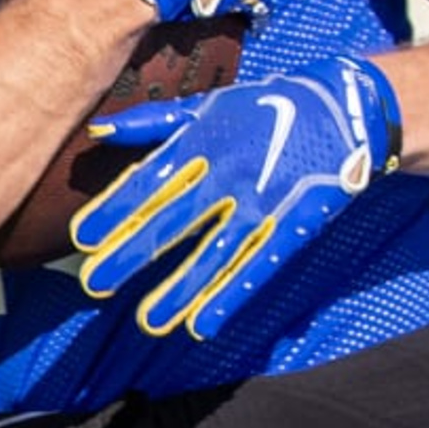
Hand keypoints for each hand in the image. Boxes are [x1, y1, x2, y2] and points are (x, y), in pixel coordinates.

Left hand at [72, 58, 402, 338]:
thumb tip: (98, 129)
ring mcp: (263, 202)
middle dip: (133, 251)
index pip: (152, 179)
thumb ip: (154, 122)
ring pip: (215, 251)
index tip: (81, 236)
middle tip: (95, 283)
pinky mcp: (293, 224)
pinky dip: (231, 294)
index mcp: (204, 141)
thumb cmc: (269, 106)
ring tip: (149, 320)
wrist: (347, 109)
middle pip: (174, 218)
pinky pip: (257, 264)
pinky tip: (204, 323)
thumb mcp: (212, 105)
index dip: (116, 208)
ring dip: (181, 287)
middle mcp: (229, 173)